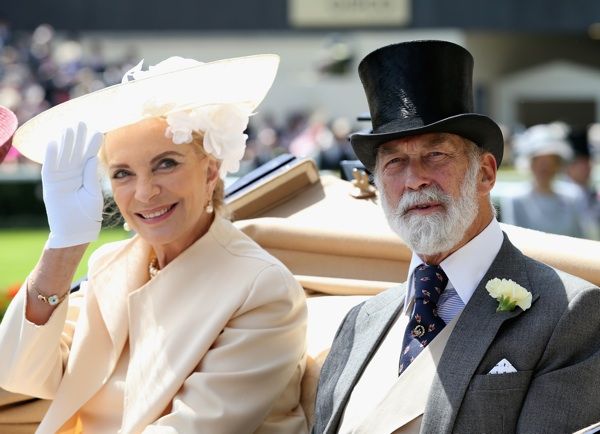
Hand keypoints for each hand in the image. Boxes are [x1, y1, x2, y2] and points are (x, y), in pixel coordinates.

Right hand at [42, 122, 103, 247]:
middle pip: (75, 152)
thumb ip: (91, 176)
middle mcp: (73, 174)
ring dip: (66, 143)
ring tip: (70, 129)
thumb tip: (92, 157)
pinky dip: (51, 156)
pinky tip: (54, 143)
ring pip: (63, 156)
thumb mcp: (93, 194)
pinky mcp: (51, 184)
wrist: (75, 231)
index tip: (98, 132)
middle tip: (82, 123)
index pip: (88, 156)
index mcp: (85, 176)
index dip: (92, 144)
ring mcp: (61, 178)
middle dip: (78, 138)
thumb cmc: (87, 215)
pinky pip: (50, 167)